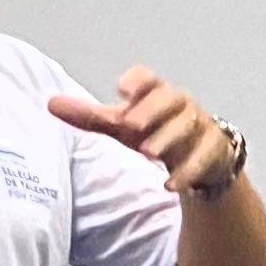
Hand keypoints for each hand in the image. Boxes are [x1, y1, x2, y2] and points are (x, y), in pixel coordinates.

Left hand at [50, 67, 239, 195]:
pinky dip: (188, 173)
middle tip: (130, 124)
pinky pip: (204, 159)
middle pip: (171, 99)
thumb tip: (50, 104)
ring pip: (188, 127)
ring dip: (168, 139)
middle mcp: (181, 106)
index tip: (121, 91)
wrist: (201, 156)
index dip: (137, 82)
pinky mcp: (215, 151)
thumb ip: (90, 117)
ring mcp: (201, 127)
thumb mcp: (123, 126)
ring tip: (147, 154)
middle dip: (151, 110)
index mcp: (158, 94)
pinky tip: (170, 186)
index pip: (149, 79)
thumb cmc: (157, 132)